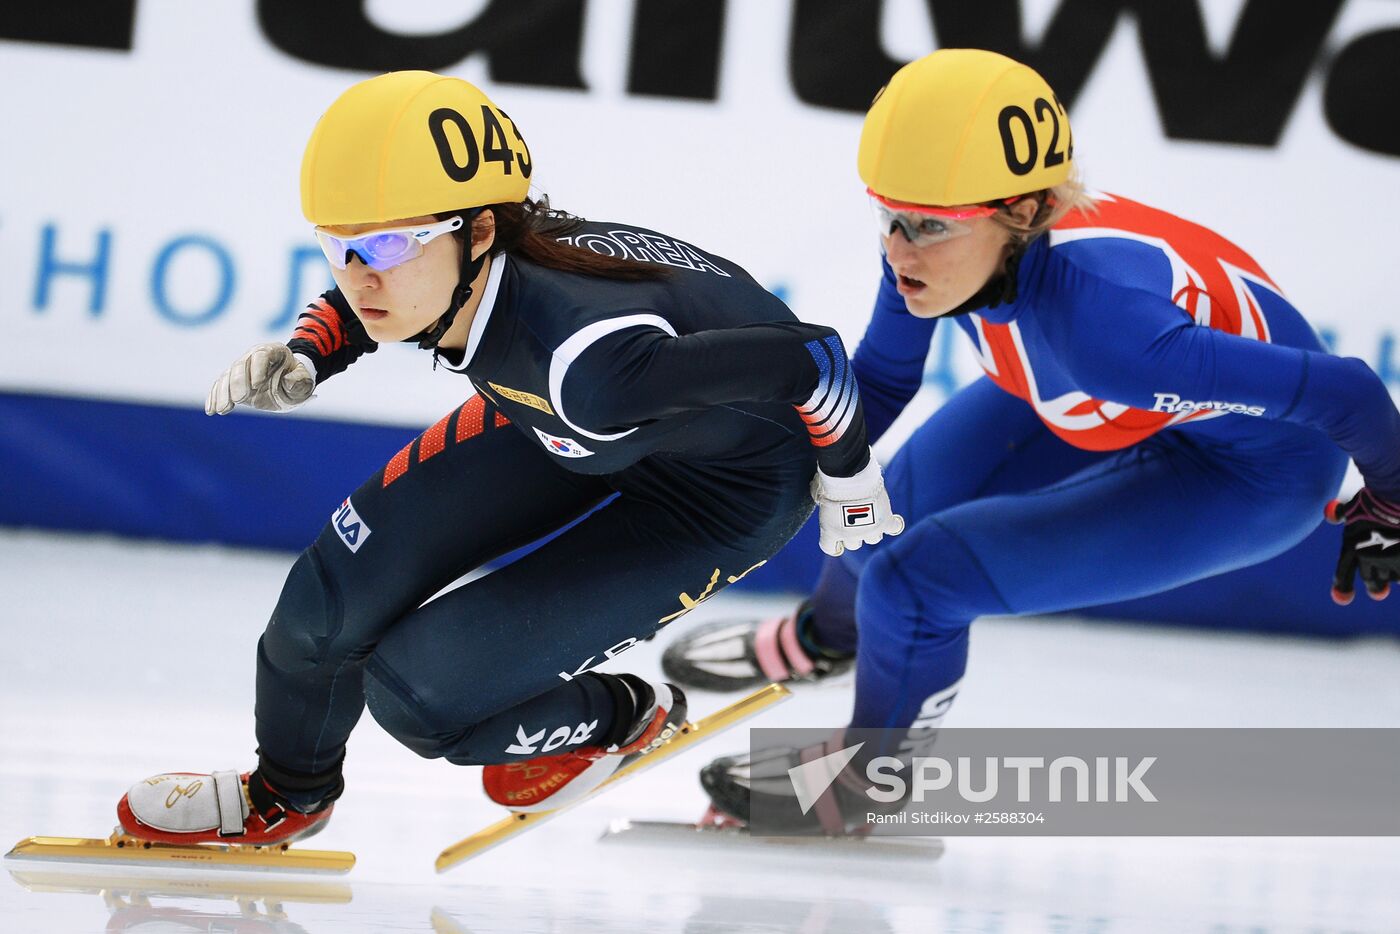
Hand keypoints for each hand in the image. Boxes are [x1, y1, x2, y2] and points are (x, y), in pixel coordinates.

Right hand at [206, 343, 314, 414]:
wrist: (288, 383)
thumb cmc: (298, 380)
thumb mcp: (306, 380)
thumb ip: (301, 380)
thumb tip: (289, 381)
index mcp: (273, 351)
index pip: (261, 355)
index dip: (257, 369)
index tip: (257, 385)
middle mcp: (253, 356)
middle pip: (240, 365)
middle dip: (238, 382)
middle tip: (239, 399)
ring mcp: (241, 369)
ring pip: (227, 377)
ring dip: (222, 393)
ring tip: (222, 409)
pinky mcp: (232, 382)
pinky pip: (220, 387)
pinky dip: (214, 398)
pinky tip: (211, 410)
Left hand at [811, 456, 904, 556]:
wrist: (849, 476)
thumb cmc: (830, 482)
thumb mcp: (818, 494)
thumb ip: (820, 502)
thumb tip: (821, 497)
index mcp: (831, 532)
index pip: (830, 548)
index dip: (833, 543)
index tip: (835, 538)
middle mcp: (850, 535)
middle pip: (853, 544)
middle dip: (852, 533)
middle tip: (852, 519)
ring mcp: (870, 530)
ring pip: (873, 539)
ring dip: (871, 530)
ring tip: (870, 515)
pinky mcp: (886, 521)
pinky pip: (894, 528)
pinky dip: (893, 525)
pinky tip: (890, 519)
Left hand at [1325, 488, 1399, 603]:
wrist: (1394, 496)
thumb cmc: (1373, 498)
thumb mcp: (1352, 506)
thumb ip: (1341, 513)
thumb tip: (1331, 515)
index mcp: (1350, 546)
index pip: (1343, 571)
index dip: (1343, 585)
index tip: (1344, 597)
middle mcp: (1367, 556)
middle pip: (1370, 580)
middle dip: (1374, 587)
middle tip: (1377, 592)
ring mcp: (1388, 559)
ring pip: (1391, 577)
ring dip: (1392, 574)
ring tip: (1394, 565)